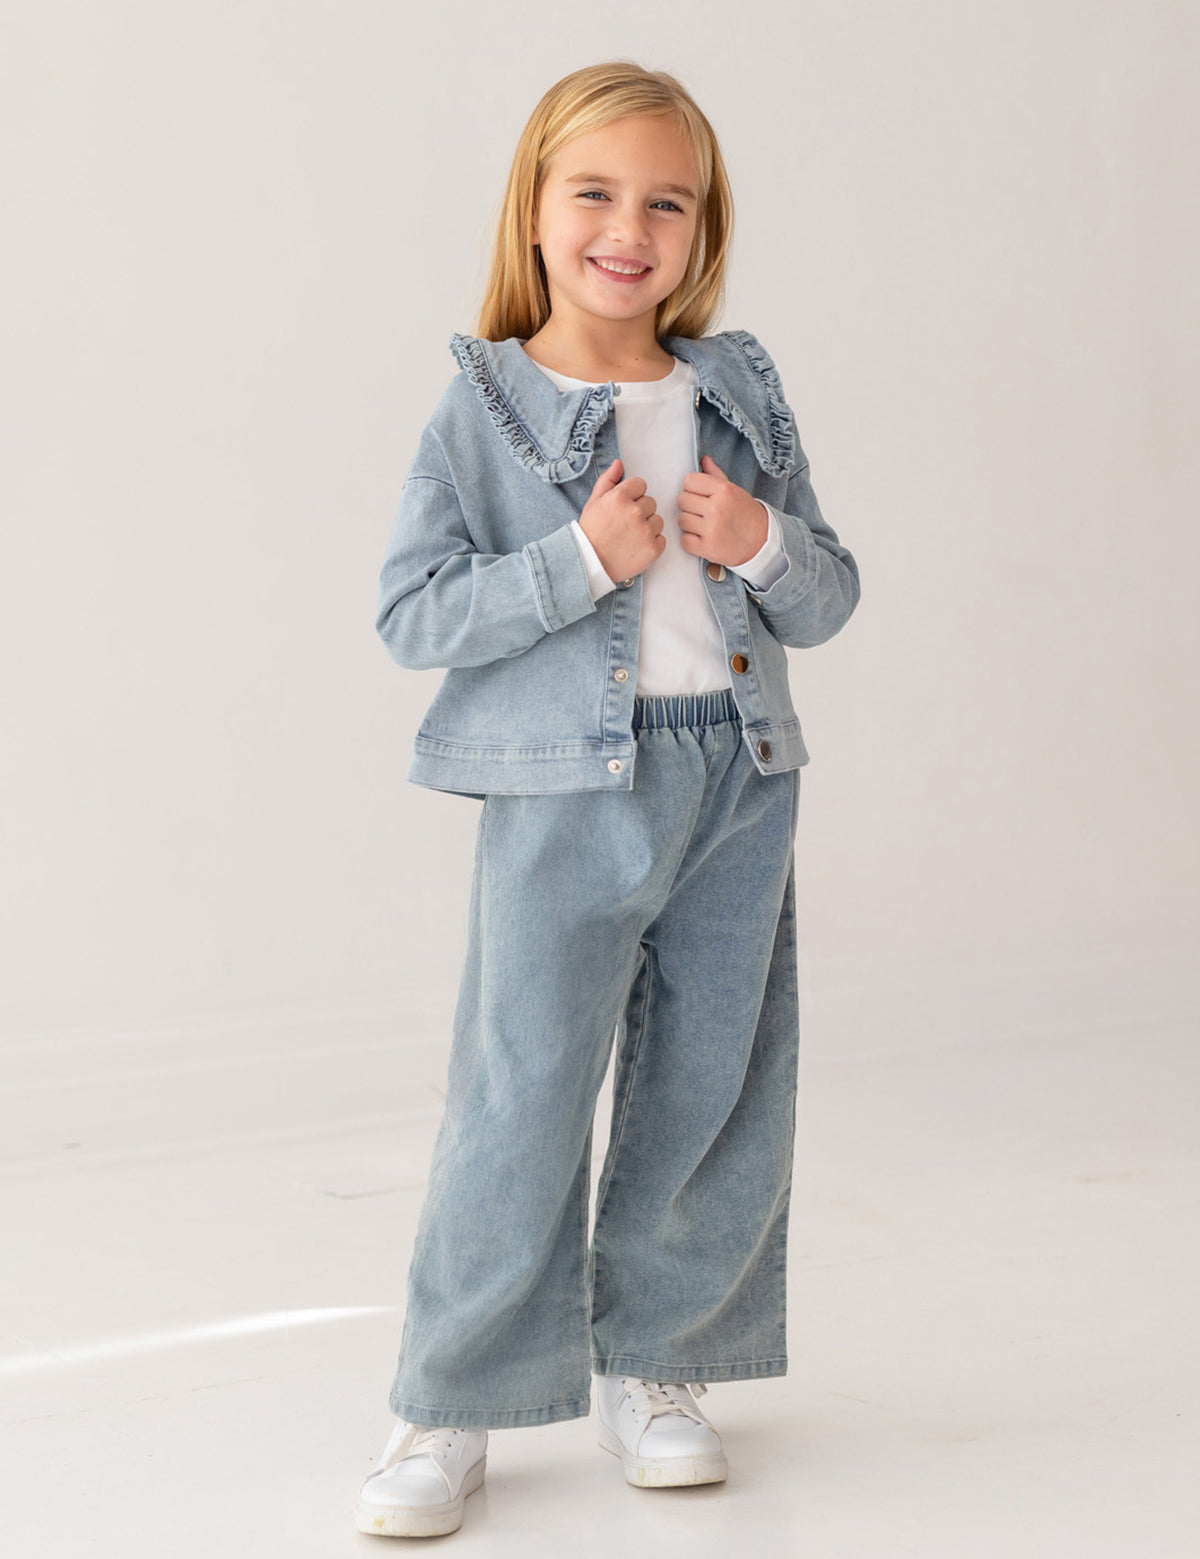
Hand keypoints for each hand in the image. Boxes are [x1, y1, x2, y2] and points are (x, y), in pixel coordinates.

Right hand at [578, 458, 666, 581]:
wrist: (590, 563)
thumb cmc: (591, 532)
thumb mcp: (594, 502)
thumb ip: (608, 480)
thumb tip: (619, 463)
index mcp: (620, 497)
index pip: (641, 485)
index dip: (632, 496)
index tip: (622, 508)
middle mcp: (635, 512)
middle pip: (650, 502)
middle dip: (640, 511)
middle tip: (624, 525)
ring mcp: (646, 531)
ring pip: (658, 520)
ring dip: (648, 527)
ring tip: (630, 536)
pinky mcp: (653, 549)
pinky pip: (661, 538)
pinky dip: (651, 543)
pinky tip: (636, 547)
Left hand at [677, 455, 767, 566]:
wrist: (762, 541)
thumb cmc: (745, 513)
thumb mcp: (733, 490)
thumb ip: (715, 475)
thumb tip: (703, 459)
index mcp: (723, 490)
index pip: (689, 481)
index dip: (692, 488)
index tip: (700, 495)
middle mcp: (717, 509)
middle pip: (682, 500)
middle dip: (690, 506)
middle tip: (702, 512)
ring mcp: (712, 529)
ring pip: (681, 520)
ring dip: (689, 524)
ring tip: (704, 525)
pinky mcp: (707, 548)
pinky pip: (684, 540)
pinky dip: (691, 541)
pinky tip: (704, 538)